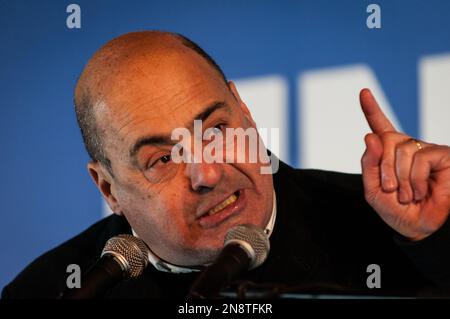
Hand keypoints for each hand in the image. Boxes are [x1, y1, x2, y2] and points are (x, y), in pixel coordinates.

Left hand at [360, 88, 449, 240]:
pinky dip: (415, 179)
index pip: (380, 127)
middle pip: (386, 140)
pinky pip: (420, 158)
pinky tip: (420, 191)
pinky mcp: (442, 155)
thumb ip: (368, 165)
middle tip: (391, 188)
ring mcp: (425, 149)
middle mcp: (408, 147)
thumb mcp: (373, 190)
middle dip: (383, 168)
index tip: (363, 92)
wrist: (420, 227)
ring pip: (402, 149)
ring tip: (406, 194)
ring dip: (399, 177)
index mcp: (389, 153)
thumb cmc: (397, 210)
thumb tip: (370, 136)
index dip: (371, 109)